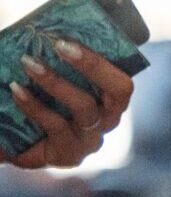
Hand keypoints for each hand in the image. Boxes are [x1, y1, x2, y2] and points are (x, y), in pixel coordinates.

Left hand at [7, 41, 133, 169]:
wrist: (14, 141)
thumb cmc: (38, 103)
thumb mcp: (53, 80)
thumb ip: (60, 63)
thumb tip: (51, 33)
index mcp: (109, 101)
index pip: (121, 83)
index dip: (100, 62)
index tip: (67, 41)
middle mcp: (106, 121)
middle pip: (117, 94)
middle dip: (92, 66)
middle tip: (58, 46)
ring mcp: (90, 140)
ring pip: (86, 109)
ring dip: (56, 82)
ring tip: (29, 63)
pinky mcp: (70, 155)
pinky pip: (57, 127)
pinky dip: (35, 106)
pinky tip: (17, 90)